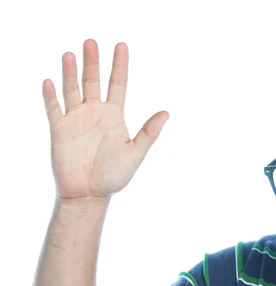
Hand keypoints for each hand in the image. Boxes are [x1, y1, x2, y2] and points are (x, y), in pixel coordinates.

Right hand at [42, 39, 168, 199]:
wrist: (89, 194)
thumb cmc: (114, 176)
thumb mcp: (135, 153)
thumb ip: (149, 133)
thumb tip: (167, 113)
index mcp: (114, 116)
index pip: (118, 84)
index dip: (119, 66)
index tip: (121, 46)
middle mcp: (95, 113)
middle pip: (93, 81)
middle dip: (92, 62)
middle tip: (91, 42)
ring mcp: (76, 119)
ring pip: (72, 89)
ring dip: (71, 73)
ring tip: (71, 55)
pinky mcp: (59, 129)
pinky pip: (53, 108)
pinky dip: (51, 95)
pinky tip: (49, 81)